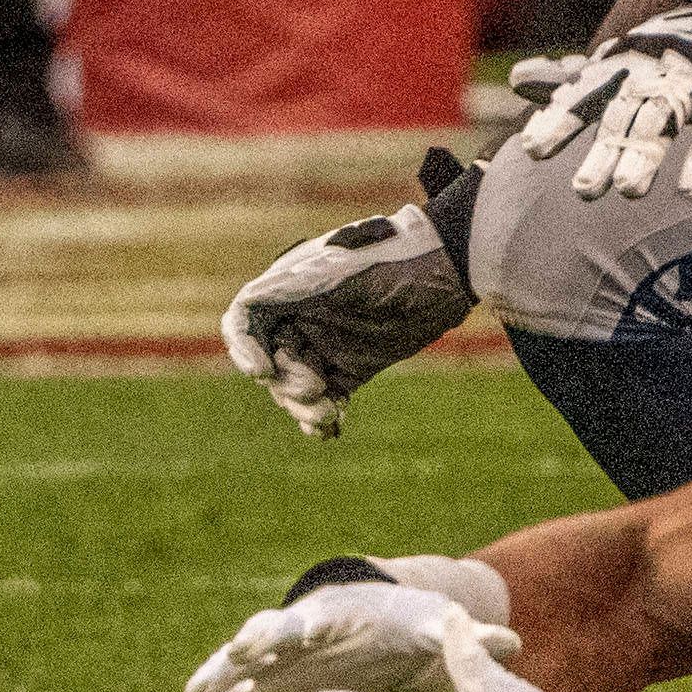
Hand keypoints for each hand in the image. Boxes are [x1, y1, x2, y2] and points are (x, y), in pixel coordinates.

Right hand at [172, 582, 520, 691]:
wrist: (379, 621)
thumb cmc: (411, 623)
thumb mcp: (439, 627)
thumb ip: (468, 640)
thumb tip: (513, 642)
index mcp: (343, 616)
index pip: (324, 616)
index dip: (314, 623)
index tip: (304, 631)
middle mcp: (304, 632)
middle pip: (273, 632)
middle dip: (255, 642)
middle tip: (237, 655)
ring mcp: (279, 657)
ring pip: (240, 662)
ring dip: (218, 675)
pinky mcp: (266, 682)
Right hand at [220, 204, 473, 437]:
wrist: (448, 270)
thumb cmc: (395, 259)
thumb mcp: (344, 270)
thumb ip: (297, 287)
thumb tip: (246, 305)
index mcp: (290, 287)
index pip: (247, 319)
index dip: (244, 347)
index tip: (263, 372)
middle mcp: (303, 317)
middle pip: (272, 360)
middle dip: (287, 383)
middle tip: (317, 391)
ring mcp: (327, 342)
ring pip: (297, 384)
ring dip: (304, 407)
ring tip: (328, 418)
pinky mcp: (353, 366)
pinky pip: (327, 396)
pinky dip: (324, 416)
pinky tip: (329, 432)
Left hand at [517, 7, 691, 199]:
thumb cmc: (671, 48)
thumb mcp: (618, 60)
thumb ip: (572, 79)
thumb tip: (515, 80)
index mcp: (621, 66)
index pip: (584, 95)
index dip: (559, 121)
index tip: (532, 149)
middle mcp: (650, 74)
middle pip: (623, 117)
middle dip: (603, 151)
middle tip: (584, 190)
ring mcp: (691, 83)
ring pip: (663, 122)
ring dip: (645, 156)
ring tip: (628, 190)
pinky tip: (690, 190)